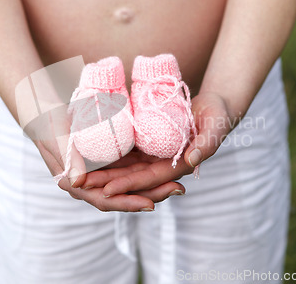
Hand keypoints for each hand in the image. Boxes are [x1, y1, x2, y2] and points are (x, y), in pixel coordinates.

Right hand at [36, 134, 184, 211]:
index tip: (151, 204)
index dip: (128, 203)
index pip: (106, 200)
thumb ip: (68, 159)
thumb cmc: (47, 125)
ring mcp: (103, 172)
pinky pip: (131, 167)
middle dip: (152, 194)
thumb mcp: (56, 138)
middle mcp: (92, 183)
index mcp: (77, 185)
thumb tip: (79, 183)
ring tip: (179, 180)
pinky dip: (148, 167)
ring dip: (155, 183)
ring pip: (132, 183)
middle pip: (125, 195)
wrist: (44, 112)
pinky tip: (166, 163)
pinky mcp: (110, 160)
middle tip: (177, 190)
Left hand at [79, 92, 232, 195]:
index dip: (128, 185)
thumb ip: (207, 143)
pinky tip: (89, 157)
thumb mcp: (216, 124)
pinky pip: (126, 154)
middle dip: (106, 183)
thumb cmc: (217, 114)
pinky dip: (109, 157)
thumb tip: (192, 161)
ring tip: (78, 176)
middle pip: (131, 177)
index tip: (106, 190)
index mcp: (178, 166)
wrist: (212, 106)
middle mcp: (163, 164)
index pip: (149, 180)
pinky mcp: (147, 144)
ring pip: (125, 168)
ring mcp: (153, 156)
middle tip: (81, 185)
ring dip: (103, 173)